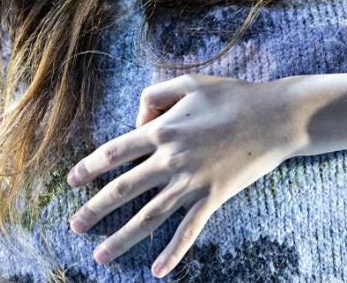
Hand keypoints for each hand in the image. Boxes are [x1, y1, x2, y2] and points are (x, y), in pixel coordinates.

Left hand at [65, 73, 298, 278]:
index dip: (89, 167)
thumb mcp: (190, 83)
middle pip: (123, 188)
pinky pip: (189, 230)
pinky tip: (157, 271)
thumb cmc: (233, 96)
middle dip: (94, 209)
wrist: (275, 117)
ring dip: (121, 239)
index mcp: (163, 129)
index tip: (71, 182)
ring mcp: (192, 181)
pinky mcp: (214, 197)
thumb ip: (156, 94)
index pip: (114, 151)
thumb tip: (136, 119)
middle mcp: (171, 158)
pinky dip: (172, 252)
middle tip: (75, 225)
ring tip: (99, 256)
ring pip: (149, 216)